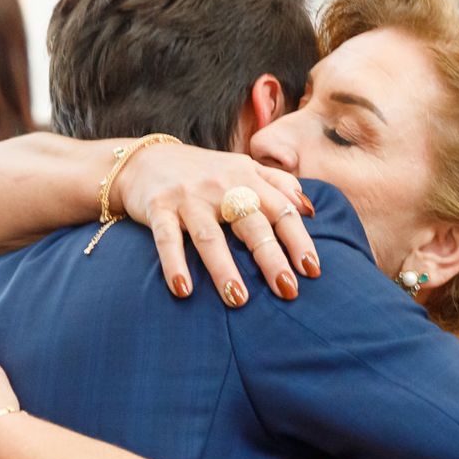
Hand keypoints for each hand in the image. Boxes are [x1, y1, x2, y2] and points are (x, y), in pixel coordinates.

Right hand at [115, 139, 318, 307]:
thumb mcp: (243, 168)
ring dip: (224, 269)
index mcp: (248, 177)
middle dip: (271, 258)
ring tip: (239, 300)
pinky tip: (183, 290)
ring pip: (210, 236)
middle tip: (287, 290)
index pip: (281, 209)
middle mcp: (221, 185)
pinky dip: (175, 264)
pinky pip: (167, 238)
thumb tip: (309, 209)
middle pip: (252, 224)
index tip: (312, 269)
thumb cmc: (204, 173)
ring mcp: (189, 197)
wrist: (145, 158)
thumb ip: (278, 183)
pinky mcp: (158, 207)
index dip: (298, 239)